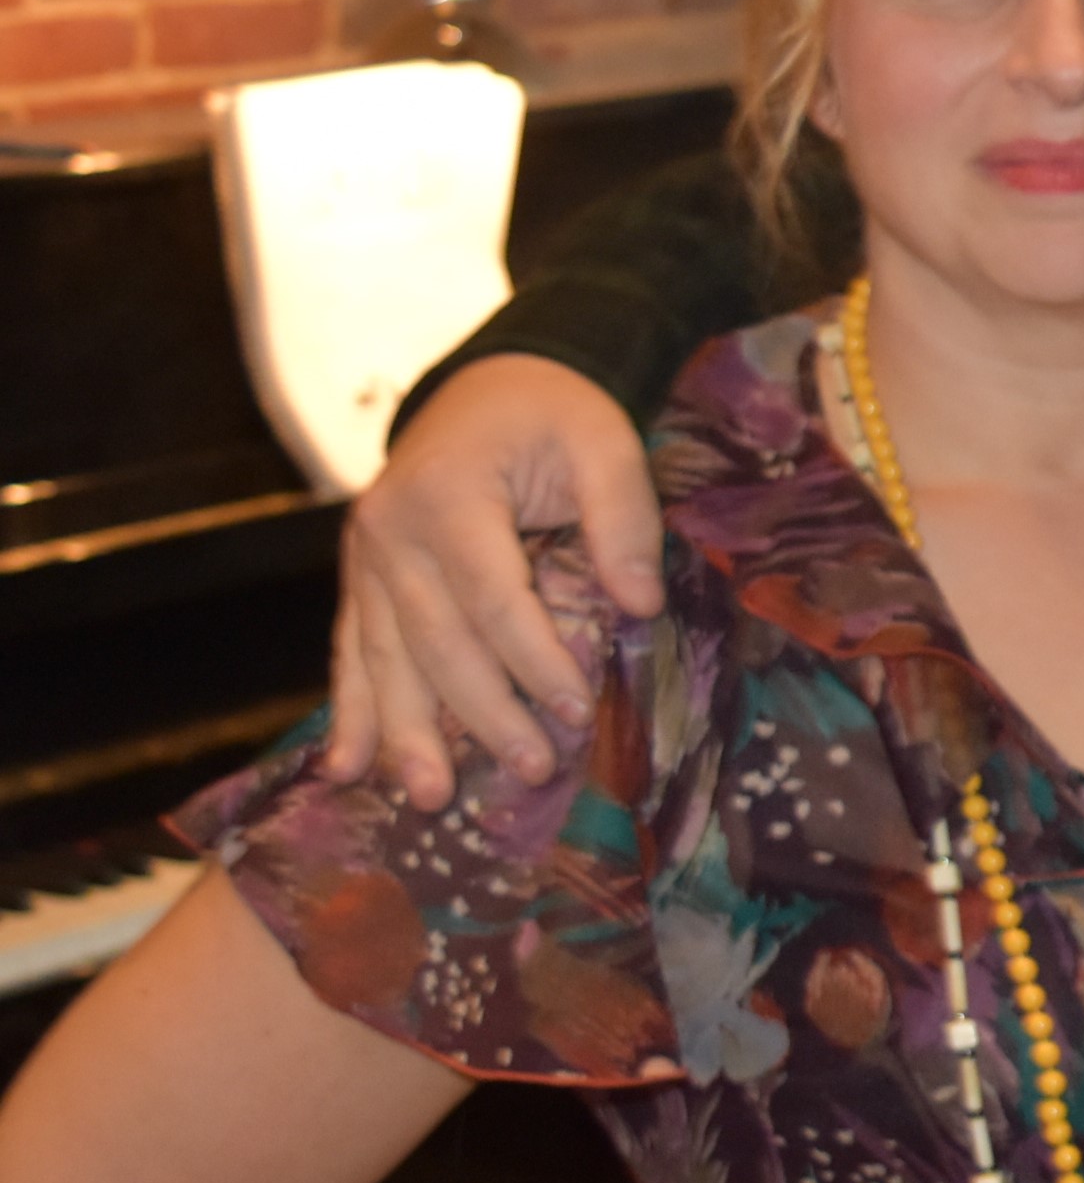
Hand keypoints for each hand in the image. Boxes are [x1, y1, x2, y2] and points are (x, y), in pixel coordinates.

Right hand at [326, 355, 660, 805]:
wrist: (491, 384)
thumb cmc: (555, 415)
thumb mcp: (605, 441)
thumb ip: (624, 519)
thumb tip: (638, 607)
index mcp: (447, 493)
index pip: (492, 597)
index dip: (533, 658)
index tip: (575, 710)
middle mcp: (390, 530)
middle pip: (437, 640)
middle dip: (482, 713)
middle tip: (532, 769)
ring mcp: (366, 556)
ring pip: (385, 658)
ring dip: (407, 733)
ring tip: (430, 799)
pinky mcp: (363, 577)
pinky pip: (353, 650)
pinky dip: (351, 709)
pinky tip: (345, 767)